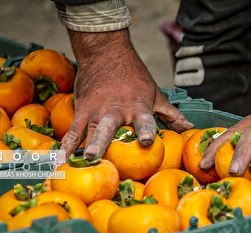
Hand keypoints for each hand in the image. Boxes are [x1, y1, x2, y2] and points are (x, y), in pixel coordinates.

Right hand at [61, 29, 192, 159]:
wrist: (106, 53)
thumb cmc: (134, 76)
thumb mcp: (155, 93)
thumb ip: (170, 113)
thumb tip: (189, 128)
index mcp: (138, 107)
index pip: (144, 120)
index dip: (145, 130)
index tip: (146, 141)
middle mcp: (116, 110)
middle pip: (109, 127)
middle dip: (103, 141)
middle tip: (95, 155)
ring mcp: (97, 110)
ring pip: (90, 130)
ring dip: (84, 145)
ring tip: (80, 160)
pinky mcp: (82, 109)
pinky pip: (74, 129)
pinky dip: (67, 144)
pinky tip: (61, 158)